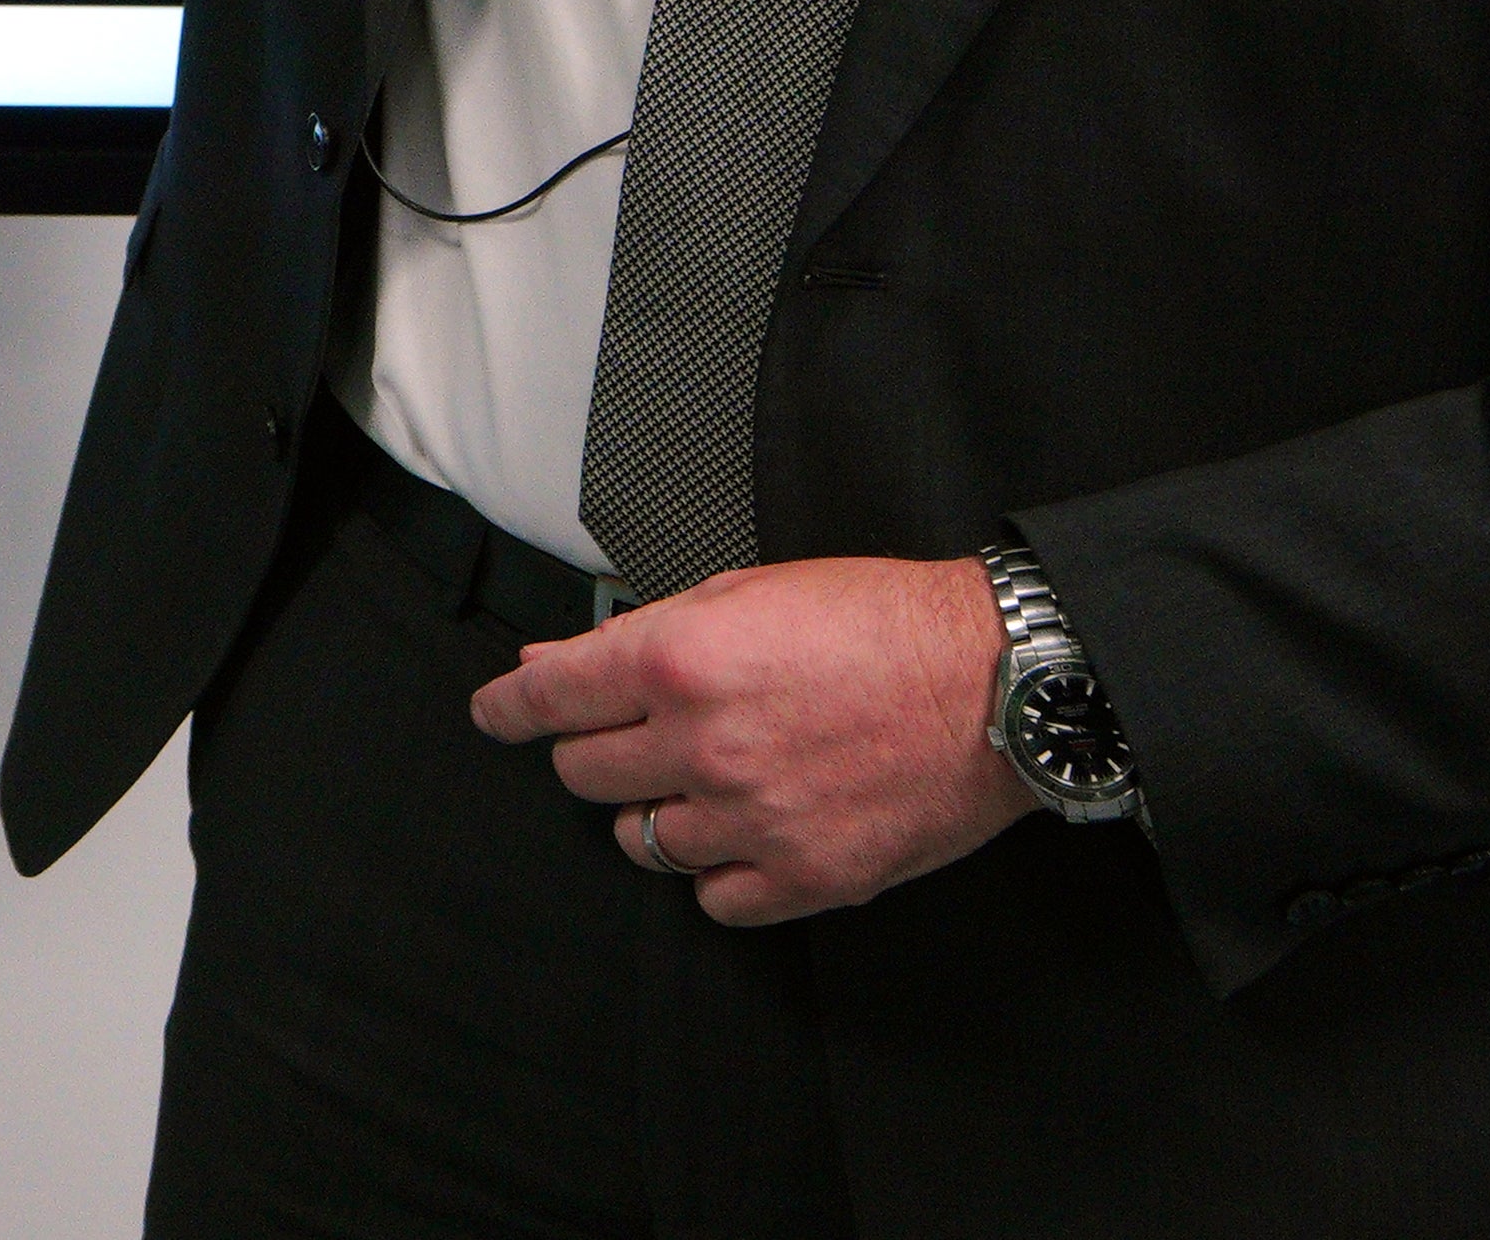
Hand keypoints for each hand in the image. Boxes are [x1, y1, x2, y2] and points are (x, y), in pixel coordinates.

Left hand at [465, 554, 1031, 924]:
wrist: (994, 682)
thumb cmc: (880, 622)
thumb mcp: (744, 593)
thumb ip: (641, 633)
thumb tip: (556, 664)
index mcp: (678, 663)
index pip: (547, 702)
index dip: (508, 710)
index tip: (495, 716)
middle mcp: (704, 746)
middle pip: (585, 776)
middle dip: (597, 752)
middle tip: (637, 737)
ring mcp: (753, 819)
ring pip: (642, 842)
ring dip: (654, 812)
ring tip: (701, 783)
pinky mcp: (807, 875)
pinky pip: (714, 897)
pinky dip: (717, 871)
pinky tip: (743, 834)